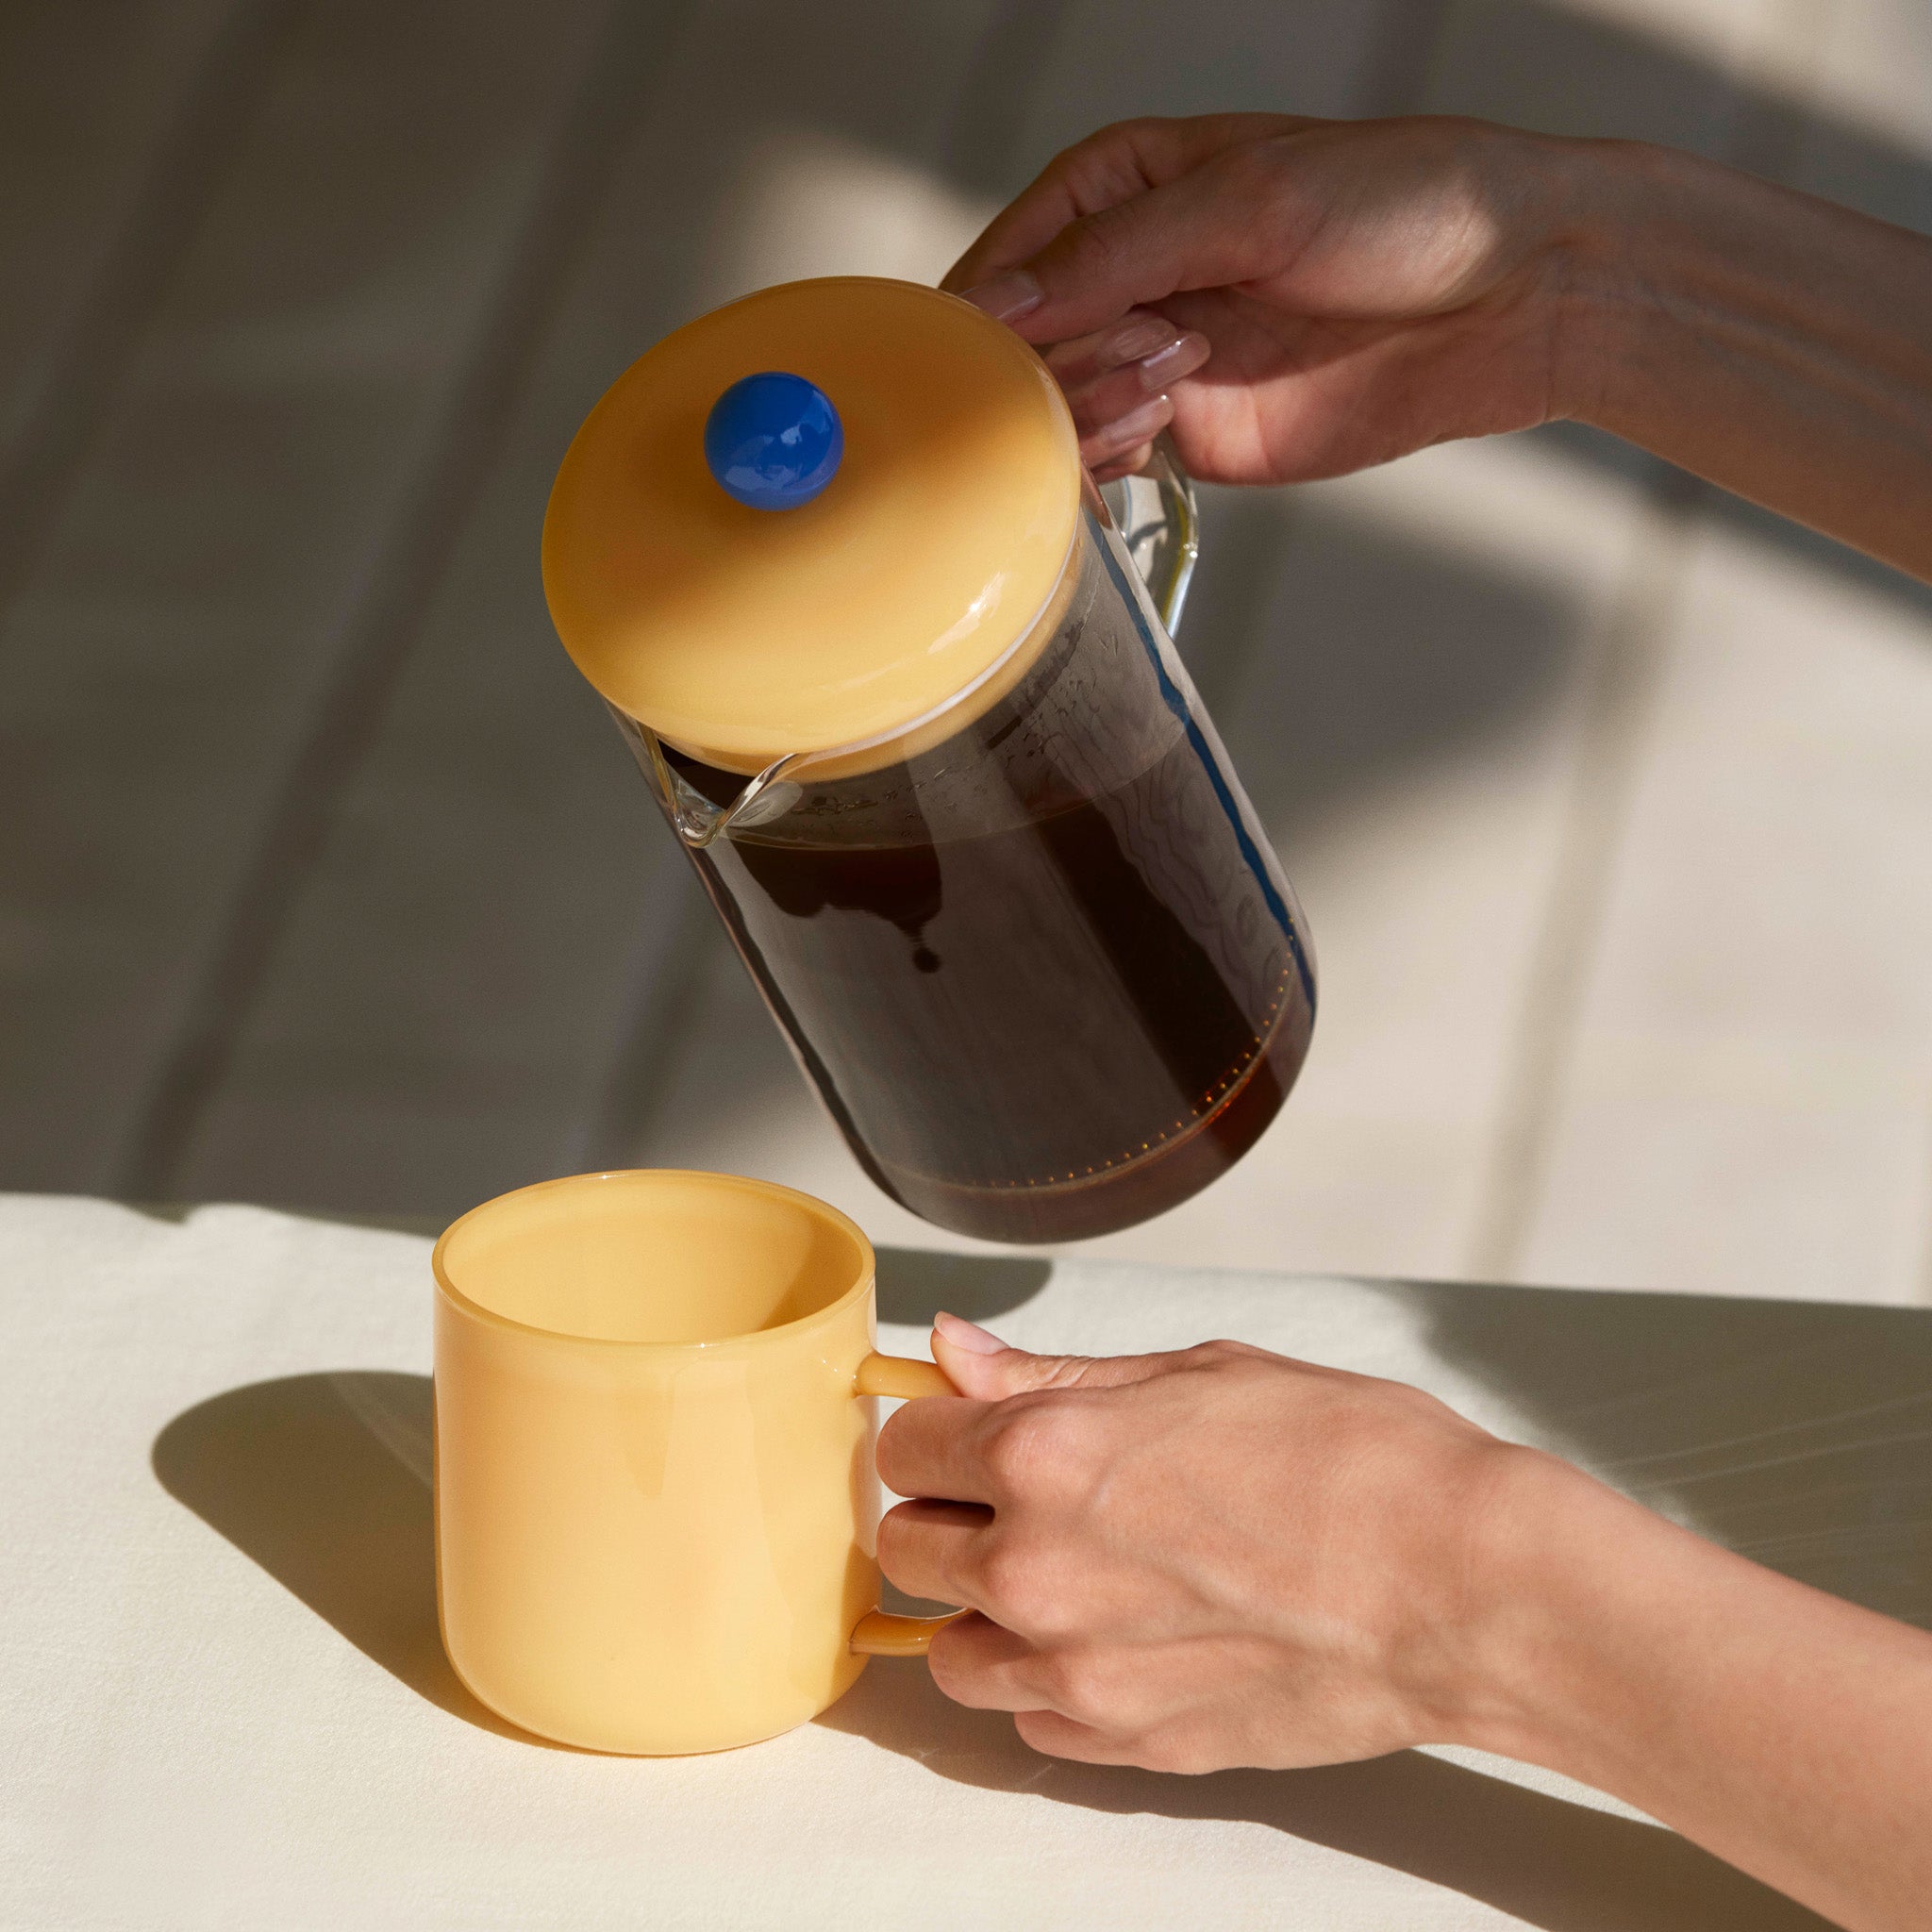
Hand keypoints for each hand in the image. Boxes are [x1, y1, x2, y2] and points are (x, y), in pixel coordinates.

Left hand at [882, 1313, 1931, 1931]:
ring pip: (949, 1651)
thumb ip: (1052, 1373)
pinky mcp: (1126, 1743)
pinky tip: (1115, 1636)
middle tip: (1018, 1495)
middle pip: (905, 1546)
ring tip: (1065, 1574)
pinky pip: (1028, 1718)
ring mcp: (1076, 1670)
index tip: (965, 1430)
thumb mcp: (1196, 1372)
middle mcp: (1036, 1568)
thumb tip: (954, 1350)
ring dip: (982, 1609)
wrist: (1460, 1585)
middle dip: (947, 1513)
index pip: (903, 1446)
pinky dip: (1047, 1680)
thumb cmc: (1352, 1459)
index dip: (934, 1430)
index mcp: (1045, 1454)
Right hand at [943, 113, 1931, 578]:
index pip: (1001, 262)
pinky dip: (1101, 468)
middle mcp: (1119, 279)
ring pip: (1051, 415)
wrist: (1515, 292)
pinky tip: (1142, 442)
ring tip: (1159, 388)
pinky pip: (1105, 464)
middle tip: (1115, 364)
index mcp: (1114, 191)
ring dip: (1077, 416)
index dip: (978, 315)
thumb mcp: (1249, 200)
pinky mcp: (1189, 436)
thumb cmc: (1403, 202)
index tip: (975, 358)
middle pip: (1012, 352)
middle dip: (1036, 371)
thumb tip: (995, 308)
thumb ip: (1116, 256)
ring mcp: (1151, 362)